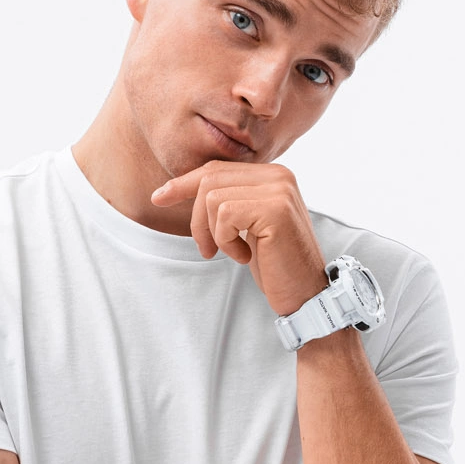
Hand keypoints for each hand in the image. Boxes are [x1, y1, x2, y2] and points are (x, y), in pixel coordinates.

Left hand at [150, 161, 327, 316]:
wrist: (305, 294)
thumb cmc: (275, 264)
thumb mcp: (247, 226)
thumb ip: (229, 200)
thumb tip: (182, 187)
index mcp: (273, 175)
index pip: (217, 169)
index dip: (183, 183)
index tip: (159, 197)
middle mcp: (279, 175)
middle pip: (210, 179)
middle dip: (196, 217)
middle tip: (205, 249)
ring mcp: (279, 190)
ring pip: (212, 198)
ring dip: (212, 233)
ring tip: (232, 253)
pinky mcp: (275, 209)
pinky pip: (225, 215)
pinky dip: (225, 241)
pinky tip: (244, 256)